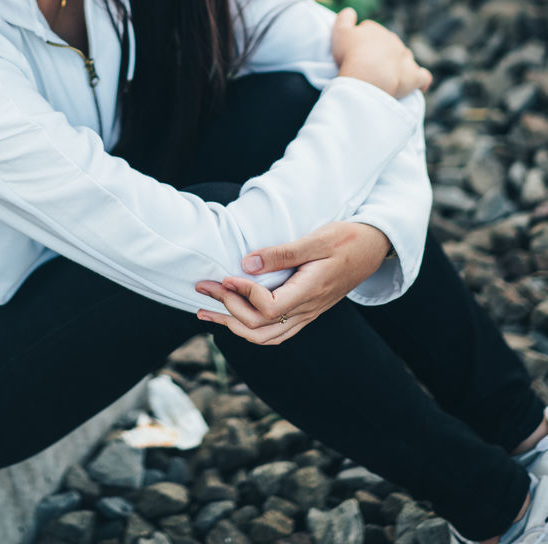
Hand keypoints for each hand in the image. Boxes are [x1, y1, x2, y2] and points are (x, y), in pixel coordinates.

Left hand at [193, 221, 390, 344]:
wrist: (372, 248)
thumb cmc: (346, 239)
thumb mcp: (316, 239)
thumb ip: (282, 253)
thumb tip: (247, 262)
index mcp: (309, 292)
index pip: (269, 309)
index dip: (243, 295)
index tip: (226, 275)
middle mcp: (306, 310)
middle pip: (260, 328)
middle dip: (227, 311)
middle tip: (203, 288)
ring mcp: (306, 314)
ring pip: (265, 336)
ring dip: (233, 325)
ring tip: (205, 311)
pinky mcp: (304, 312)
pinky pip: (274, 332)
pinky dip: (248, 327)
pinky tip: (232, 317)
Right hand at [332, 6, 432, 99]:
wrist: (366, 76)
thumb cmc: (351, 54)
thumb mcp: (340, 32)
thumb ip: (345, 18)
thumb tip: (351, 11)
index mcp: (376, 30)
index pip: (369, 30)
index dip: (361, 41)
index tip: (354, 52)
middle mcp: (393, 40)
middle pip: (388, 44)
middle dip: (380, 53)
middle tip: (367, 67)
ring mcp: (405, 58)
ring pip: (404, 57)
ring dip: (398, 64)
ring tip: (387, 77)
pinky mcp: (414, 76)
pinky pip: (423, 77)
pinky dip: (421, 79)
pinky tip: (418, 85)